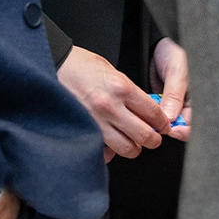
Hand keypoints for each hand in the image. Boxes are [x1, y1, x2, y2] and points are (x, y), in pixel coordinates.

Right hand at [57, 44, 171, 159]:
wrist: (55, 66)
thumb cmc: (83, 66)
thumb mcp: (114, 72)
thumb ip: (131, 93)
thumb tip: (148, 112)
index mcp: (122, 88)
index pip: (154, 113)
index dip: (163, 122)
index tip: (163, 125)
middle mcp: (111, 107)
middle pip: (144, 136)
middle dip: (153, 139)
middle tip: (153, 138)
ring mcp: (96, 122)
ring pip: (126, 148)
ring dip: (133, 147)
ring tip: (132, 141)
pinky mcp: (83, 132)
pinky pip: (103, 152)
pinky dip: (110, 152)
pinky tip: (111, 143)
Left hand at [152, 37, 192, 141]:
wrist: (160, 40)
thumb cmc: (176, 49)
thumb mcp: (177, 71)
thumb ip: (175, 95)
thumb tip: (170, 119)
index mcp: (202, 95)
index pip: (196, 121)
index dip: (184, 130)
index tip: (171, 130)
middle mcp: (191, 101)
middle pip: (183, 125)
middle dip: (171, 128)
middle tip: (159, 127)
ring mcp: (177, 102)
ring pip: (170, 121)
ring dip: (160, 122)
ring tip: (152, 119)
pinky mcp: (164, 101)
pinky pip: (160, 113)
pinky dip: (154, 115)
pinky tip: (148, 114)